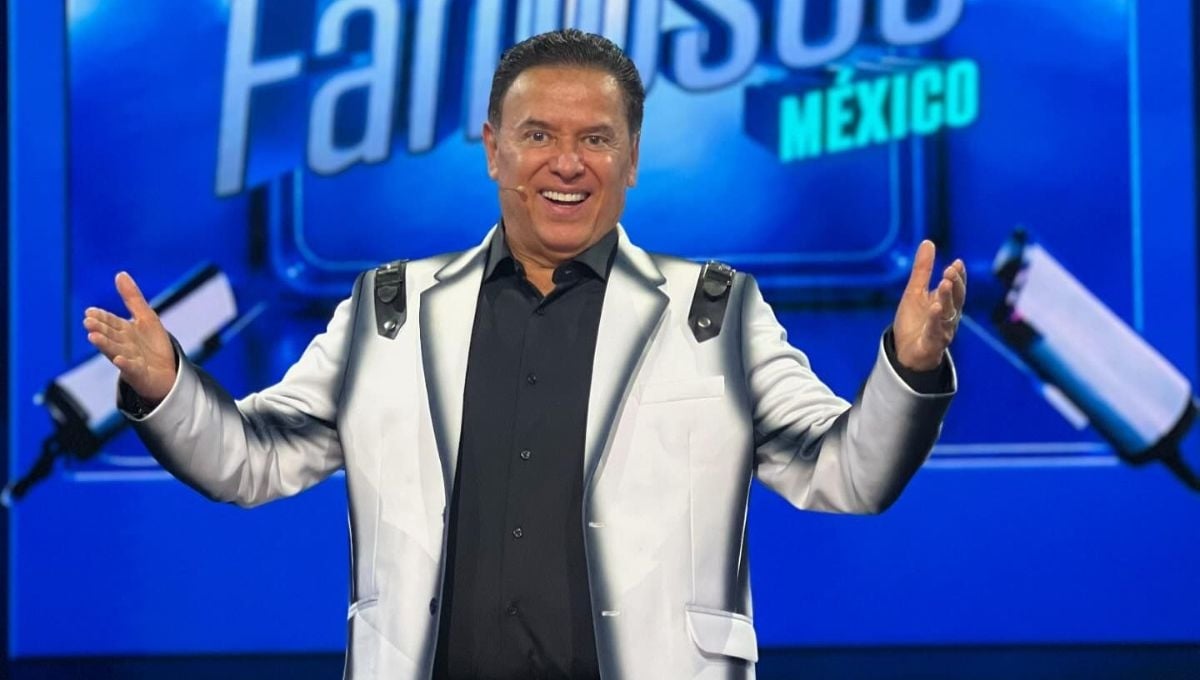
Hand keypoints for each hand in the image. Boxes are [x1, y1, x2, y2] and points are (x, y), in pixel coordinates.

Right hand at [83, 272, 176, 405]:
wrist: (169, 373)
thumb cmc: (153, 346)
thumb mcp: (146, 318)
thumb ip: (132, 298)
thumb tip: (120, 274)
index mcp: (124, 331)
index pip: (111, 321)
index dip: (102, 317)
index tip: (90, 311)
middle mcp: (123, 346)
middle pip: (110, 335)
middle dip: (100, 329)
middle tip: (88, 322)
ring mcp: (130, 361)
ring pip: (115, 351)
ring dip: (105, 344)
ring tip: (94, 337)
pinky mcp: (139, 375)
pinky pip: (132, 369)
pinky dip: (125, 365)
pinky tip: (119, 360)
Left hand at [893, 240, 966, 371]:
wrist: (906, 353)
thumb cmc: (914, 322)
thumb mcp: (915, 292)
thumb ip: (923, 270)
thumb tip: (928, 242)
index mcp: (946, 303)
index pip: (956, 287)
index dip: (958, 276)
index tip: (957, 263)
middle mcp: (948, 316)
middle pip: (956, 299)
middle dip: (955, 284)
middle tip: (951, 270)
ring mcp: (942, 330)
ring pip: (948, 313)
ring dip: (947, 298)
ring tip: (944, 283)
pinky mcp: (932, 343)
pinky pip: (935, 331)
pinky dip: (935, 319)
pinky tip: (935, 307)